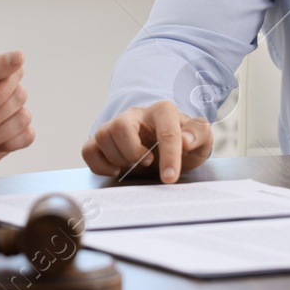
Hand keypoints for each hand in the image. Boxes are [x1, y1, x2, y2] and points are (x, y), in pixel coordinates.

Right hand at [82, 100, 212, 183]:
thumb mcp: (201, 140)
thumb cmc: (184, 143)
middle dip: (133, 152)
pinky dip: (99, 164)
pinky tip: (116, 170)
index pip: (165, 131)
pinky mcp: (102, 142)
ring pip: (102, 136)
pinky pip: (88, 150)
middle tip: (147, 162)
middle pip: (120, 126)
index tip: (170, 177)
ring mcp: (115, 126)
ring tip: (134, 165)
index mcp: (162, 111)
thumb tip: (186, 141)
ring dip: (118, 159)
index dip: (169, 156)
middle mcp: (135, 115)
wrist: (168, 147)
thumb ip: (199, 134)